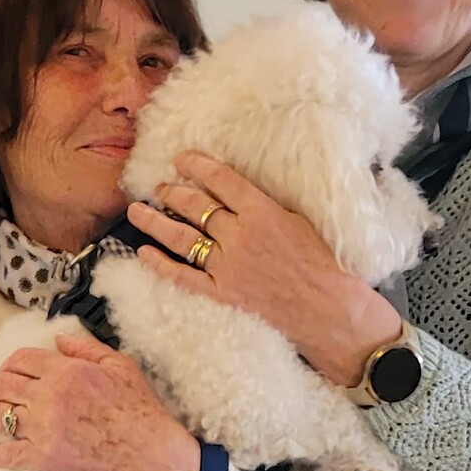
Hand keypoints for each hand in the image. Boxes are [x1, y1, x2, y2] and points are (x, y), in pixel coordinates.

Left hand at [0, 334, 200, 470]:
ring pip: (0, 418)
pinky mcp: (44, 458)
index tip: (6, 371)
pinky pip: (8, 456)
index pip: (22, 360)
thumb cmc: (139, 409)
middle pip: (3, 385)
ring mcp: (43, 428)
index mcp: (66, 371)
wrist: (147, 456)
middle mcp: (48, 396)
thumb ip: (86, 349)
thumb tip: (58, 340)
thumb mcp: (120, 366)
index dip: (9, 364)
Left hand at [126, 151, 401, 388]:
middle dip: (173, 192)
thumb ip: (267, 208)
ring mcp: (228, 266)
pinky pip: (183, 277)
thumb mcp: (301, 221)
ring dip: (155, 222)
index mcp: (262, 212)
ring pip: (182, 237)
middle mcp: (239, 236)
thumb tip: (240, 195)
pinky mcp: (223, 294)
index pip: (220, 180)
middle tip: (159, 185)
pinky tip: (144, 253)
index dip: (196, 166)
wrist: (333, 311)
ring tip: (137, 210)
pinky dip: (161, 264)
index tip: (181, 158)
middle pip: (196, 206)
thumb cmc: (328, 265)